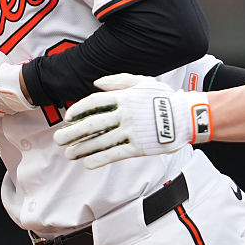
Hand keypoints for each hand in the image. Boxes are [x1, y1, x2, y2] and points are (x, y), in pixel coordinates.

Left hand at [53, 74, 211, 168]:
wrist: (186, 116)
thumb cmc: (163, 98)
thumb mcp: (142, 81)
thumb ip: (118, 81)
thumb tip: (96, 83)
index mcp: (124, 97)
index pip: (94, 103)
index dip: (78, 110)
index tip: (68, 117)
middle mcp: (125, 115)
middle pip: (92, 124)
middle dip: (72, 132)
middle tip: (58, 138)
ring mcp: (131, 132)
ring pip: (100, 141)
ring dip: (81, 148)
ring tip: (69, 153)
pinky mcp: (139, 147)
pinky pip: (115, 154)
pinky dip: (99, 159)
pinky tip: (87, 163)